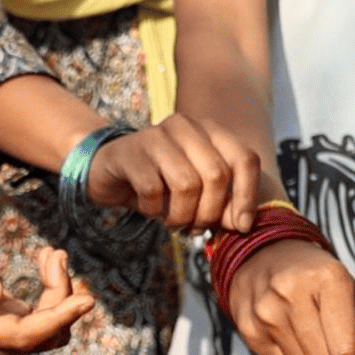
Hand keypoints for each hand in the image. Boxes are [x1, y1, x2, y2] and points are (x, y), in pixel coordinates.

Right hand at [0, 215, 94, 354]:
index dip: (56, 320)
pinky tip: (48, 262)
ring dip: (58, 296)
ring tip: (53, 254)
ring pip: (43, 332)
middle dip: (58, 297)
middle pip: (37, 335)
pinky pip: (38, 323)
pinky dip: (51, 297)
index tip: (87, 299)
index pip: (21, 336)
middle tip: (56, 253)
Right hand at [86, 113, 259, 233]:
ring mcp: (156, 135)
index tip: (242, 226)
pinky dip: (153, 211)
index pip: (245, 158)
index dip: (248, 196)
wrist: (106, 172)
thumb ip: (222, 206)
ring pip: (186, 184)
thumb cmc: (158, 183)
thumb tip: (243, 224)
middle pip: (216, 174)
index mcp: (209, 131)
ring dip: (181, 215)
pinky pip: (153, 191)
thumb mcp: (196, 195)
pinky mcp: (131, 152)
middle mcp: (186, 126)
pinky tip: (150, 211)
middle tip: (196, 228)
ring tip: (173, 223)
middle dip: (209, 212)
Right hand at [228, 238, 354, 354]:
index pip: (345, 349)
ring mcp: (266, 310)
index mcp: (329, 278)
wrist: (268, 258)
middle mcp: (292, 292)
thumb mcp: (354, 302)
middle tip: (333, 339)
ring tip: (311, 333)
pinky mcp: (248, 327)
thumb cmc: (321, 282)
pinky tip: (291, 335)